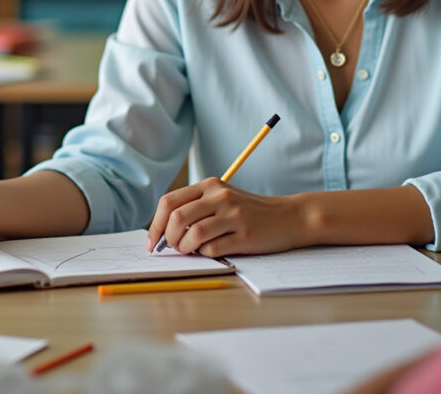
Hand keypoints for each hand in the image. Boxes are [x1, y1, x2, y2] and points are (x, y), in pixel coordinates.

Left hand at [145, 177, 307, 256]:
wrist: (289, 216)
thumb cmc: (250, 211)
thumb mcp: (223, 198)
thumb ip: (196, 207)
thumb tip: (163, 230)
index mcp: (210, 185)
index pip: (169, 202)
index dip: (155, 224)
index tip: (151, 241)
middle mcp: (221, 197)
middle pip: (178, 217)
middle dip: (168, 238)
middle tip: (172, 248)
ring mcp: (234, 215)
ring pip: (193, 234)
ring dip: (185, 248)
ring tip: (191, 250)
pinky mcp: (245, 235)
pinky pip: (213, 249)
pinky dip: (205, 254)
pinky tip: (212, 251)